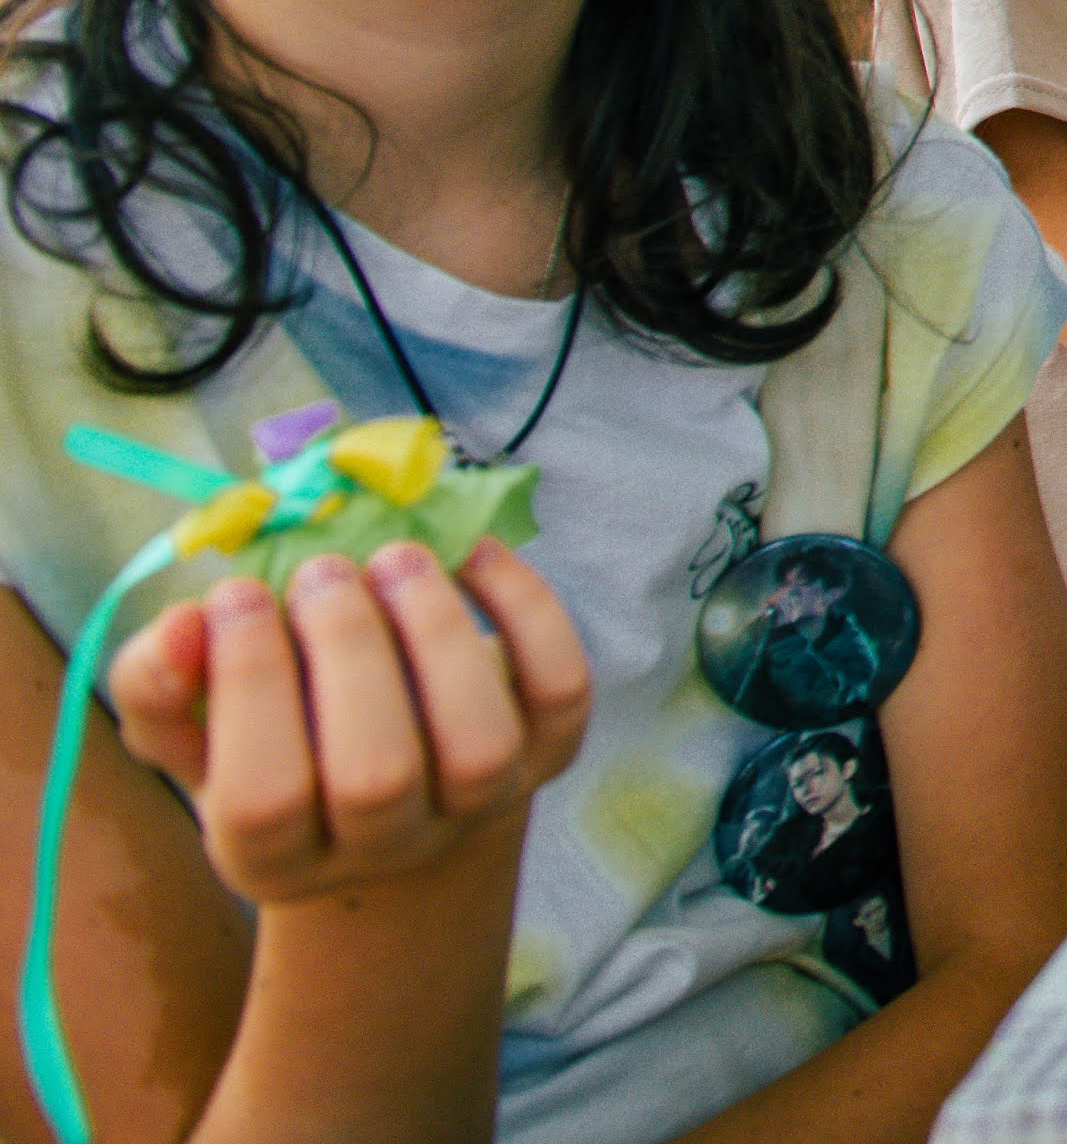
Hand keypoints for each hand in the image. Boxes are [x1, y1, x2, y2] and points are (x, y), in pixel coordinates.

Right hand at [108, 541, 592, 907]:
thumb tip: (184, 624)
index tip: (233, 594)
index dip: (248, 688)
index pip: (262, 798)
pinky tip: (473, 554)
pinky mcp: (548, 757)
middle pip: (374, 775)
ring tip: (395, 556)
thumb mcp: (196, 733)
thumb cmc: (276, 750)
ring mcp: (476, 808)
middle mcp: (384, 849)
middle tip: (321, 570)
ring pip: (478, 743)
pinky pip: (560, 691)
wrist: (397, 806)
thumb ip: (161, 687)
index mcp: (274, 858)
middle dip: (345, 650)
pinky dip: (527, 612)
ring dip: (436, 632)